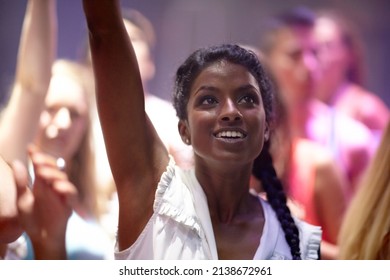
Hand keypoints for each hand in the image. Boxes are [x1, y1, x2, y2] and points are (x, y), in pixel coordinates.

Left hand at [12, 144, 77, 258]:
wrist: (41, 237)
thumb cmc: (32, 218)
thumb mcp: (22, 200)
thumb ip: (20, 182)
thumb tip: (17, 162)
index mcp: (41, 183)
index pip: (41, 166)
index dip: (37, 156)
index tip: (30, 148)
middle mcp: (53, 186)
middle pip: (54, 169)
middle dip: (46, 163)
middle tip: (36, 160)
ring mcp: (61, 195)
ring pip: (63, 179)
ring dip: (53, 174)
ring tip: (42, 173)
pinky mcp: (68, 205)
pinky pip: (71, 195)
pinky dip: (66, 189)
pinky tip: (57, 187)